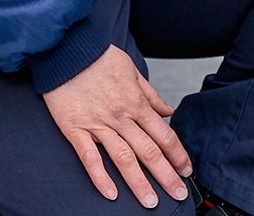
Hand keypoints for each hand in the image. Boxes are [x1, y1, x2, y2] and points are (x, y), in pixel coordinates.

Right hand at [41, 45, 191, 205]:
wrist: (67, 51)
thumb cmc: (99, 59)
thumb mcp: (133, 71)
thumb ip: (151, 95)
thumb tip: (167, 110)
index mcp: (136, 103)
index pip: (164, 134)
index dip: (177, 154)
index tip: (186, 170)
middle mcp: (121, 117)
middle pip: (149, 151)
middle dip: (166, 175)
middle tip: (177, 194)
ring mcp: (98, 125)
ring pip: (124, 158)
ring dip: (139, 182)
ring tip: (150, 202)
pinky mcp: (75, 129)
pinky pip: (90, 157)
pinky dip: (101, 177)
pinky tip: (111, 193)